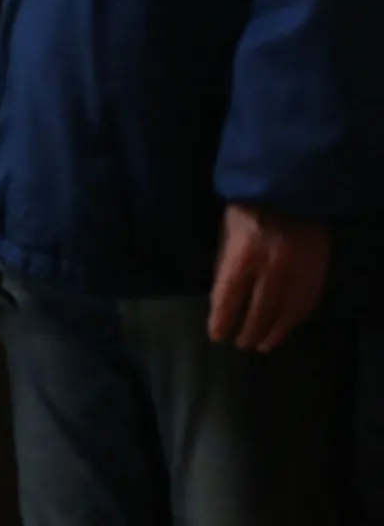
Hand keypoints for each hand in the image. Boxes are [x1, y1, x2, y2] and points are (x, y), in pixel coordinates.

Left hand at [208, 202, 329, 351]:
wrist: (291, 190)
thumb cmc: (249, 209)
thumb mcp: (226, 233)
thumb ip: (224, 265)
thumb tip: (220, 299)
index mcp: (242, 255)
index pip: (228, 298)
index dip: (222, 320)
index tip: (217, 335)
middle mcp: (271, 267)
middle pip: (258, 311)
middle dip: (248, 331)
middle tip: (241, 344)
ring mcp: (298, 271)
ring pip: (285, 313)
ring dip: (273, 332)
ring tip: (262, 345)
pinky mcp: (317, 271)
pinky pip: (306, 303)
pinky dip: (295, 319)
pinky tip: (285, 327)